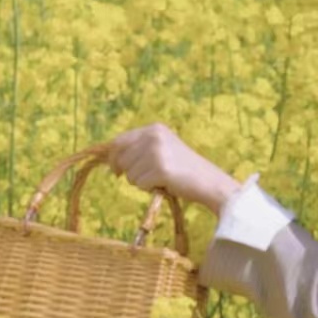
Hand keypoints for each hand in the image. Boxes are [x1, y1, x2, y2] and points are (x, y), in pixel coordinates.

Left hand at [104, 122, 242, 215]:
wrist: (207, 180)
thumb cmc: (183, 168)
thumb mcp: (162, 148)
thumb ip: (139, 148)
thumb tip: (110, 158)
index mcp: (154, 128)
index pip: (119, 141)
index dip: (114, 157)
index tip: (115, 169)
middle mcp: (154, 136)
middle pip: (121, 158)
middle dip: (129, 171)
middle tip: (149, 175)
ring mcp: (157, 152)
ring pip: (129, 174)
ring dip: (141, 181)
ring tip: (160, 178)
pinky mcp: (161, 169)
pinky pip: (140, 184)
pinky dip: (149, 188)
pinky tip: (164, 184)